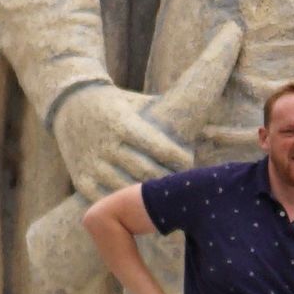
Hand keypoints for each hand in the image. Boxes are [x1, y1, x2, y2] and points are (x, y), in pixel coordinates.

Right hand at [47, 34, 247, 196]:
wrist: (69, 102)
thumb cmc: (122, 103)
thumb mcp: (147, 103)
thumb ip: (177, 111)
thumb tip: (224, 87)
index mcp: (125, 124)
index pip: (160, 148)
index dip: (179, 160)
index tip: (188, 164)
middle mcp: (107, 144)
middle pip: (147, 172)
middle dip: (167, 180)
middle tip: (183, 186)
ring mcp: (92, 163)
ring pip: (126, 189)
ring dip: (147, 196)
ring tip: (165, 200)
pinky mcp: (80, 178)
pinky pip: (105, 199)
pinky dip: (122, 203)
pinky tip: (137, 206)